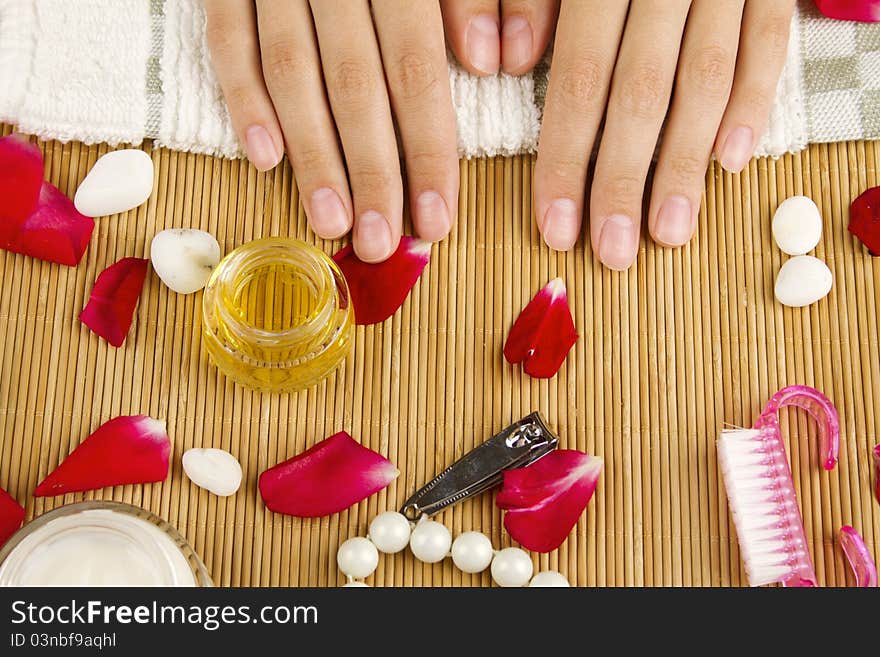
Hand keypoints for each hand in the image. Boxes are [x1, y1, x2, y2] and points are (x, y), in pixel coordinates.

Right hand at [204, 1, 458, 262]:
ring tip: (330, 221)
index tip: (435, 219)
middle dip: (370, 173)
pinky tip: (266, 161)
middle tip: (378, 242)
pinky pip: (228, 41)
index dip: (427, 150)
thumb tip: (485, 61)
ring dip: (312, 156)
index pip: (416, 69)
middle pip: (354, 85)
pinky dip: (245, 102)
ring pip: (291, 74)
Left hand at [443, 1, 794, 269]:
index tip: (555, 226)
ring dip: (688, 164)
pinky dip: (756, 101)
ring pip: (709, 79)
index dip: (567, 158)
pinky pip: (770, 41)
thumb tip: (505, 60)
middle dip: (625, 180)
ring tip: (671, 232)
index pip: (581, 78)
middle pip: (645, 93)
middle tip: (613, 252)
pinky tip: (735, 161)